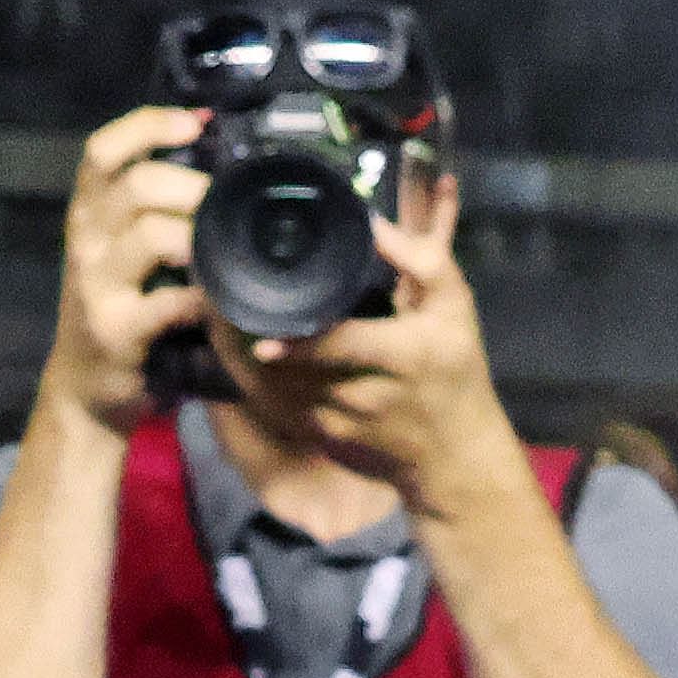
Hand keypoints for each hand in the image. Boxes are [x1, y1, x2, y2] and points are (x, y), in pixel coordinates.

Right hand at [42, 106, 213, 432]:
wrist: (86, 387)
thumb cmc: (119, 309)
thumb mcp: (120, 251)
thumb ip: (152, 210)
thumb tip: (214, 155)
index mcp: (89, 213)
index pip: (102, 151)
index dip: (148, 126)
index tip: (196, 124)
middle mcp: (85, 241)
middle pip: (138, 185)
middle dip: (193, 188)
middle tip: (224, 208)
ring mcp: (96, 286)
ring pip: (151, 234)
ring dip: (199, 238)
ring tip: (221, 252)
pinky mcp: (114, 329)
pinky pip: (169, 301)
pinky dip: (203, 298)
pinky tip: (219, 301)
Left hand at [221, 159, 516, 510]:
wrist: (454, 455)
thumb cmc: (456, 370)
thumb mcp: (456, 309)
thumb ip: (424, 260)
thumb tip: (376, 222)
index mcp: (404, 355)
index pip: (340, 344)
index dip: (298, 339)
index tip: (260, 329)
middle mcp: (367, 394)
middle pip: (297, 367)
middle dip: (257, 341)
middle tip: (221, 305)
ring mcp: (342, 423)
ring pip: (282, 388)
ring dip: (250, 360)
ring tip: (223, 323)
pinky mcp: (325, 440)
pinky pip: (284, 406)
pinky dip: (264, 381)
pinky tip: (243, 355)